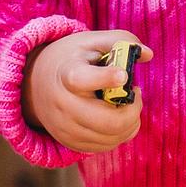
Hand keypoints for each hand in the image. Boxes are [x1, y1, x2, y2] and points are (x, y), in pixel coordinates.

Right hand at [24, 29, 151, 152]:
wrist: (37, 84)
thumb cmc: (72, 60)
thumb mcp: (91, 42)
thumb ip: (121, 41)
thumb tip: (149, 54)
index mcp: (66, 74)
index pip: (81, 79)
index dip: (105, 78)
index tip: (123, 75)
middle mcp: (63, 105)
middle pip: (106, 120)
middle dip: (132, 110)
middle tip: (136, 94)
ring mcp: (65, 128)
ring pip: (111, 136)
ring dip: (130, 122)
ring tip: (128, 104)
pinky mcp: (70, 142)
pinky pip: (106, 146)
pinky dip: (121, 133)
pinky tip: (119, 117)